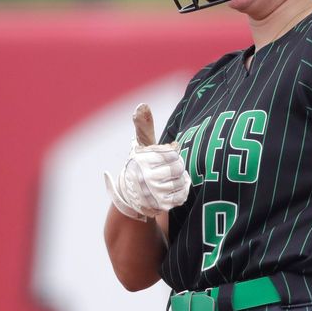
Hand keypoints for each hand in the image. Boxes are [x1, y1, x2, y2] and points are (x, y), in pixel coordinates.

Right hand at [104, 103, 190, 220]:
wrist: (130, 196)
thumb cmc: (139, 166)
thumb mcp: (140, 146)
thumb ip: (144, 127)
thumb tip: (142, 105)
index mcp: (142, 159)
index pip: (172, 153)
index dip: (173, 154)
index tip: (167, 156)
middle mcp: (146, 176)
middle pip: (178, 167)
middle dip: (177, 167)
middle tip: (170, 169)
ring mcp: (154, 192)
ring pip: (181, 181)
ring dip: (180, 180)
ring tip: (171, 179)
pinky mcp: (161, 205)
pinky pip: (182, 196)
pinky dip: (182, 191)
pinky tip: (174, 189)